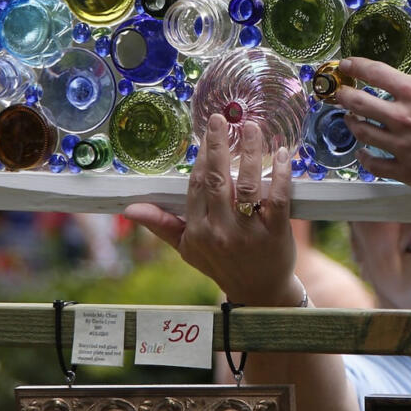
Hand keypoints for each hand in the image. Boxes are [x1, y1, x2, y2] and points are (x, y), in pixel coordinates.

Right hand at [123, 115, 303, 305]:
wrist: (259, 292)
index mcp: (198, 230)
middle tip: (220, 118)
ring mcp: (250, 232)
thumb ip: (161, 224)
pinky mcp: (277, 233)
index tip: (208, 132)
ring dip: (250, 152)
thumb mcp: (187, 247)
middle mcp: (221, 230)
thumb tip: (130, 208)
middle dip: (218, 145)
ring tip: (251, 127)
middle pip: (218, 180)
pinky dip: (280, 174)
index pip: (198, 185)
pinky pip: (278, 199)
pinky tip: (280, 154)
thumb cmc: (221, 264)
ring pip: (249, 185)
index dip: (203, 156)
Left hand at [338, 2, 410, 197]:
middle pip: (357, 102)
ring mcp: (403, 148)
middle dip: (344, 94)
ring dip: (352, 122)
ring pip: (361, 132)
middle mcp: (403, 119)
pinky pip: (373, 164)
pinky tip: (364, 151)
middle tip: (340, 92)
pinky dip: (364, 156)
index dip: (354, 65)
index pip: (372, 72)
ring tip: (351, 117)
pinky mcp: (409, 172)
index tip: (346, 64)